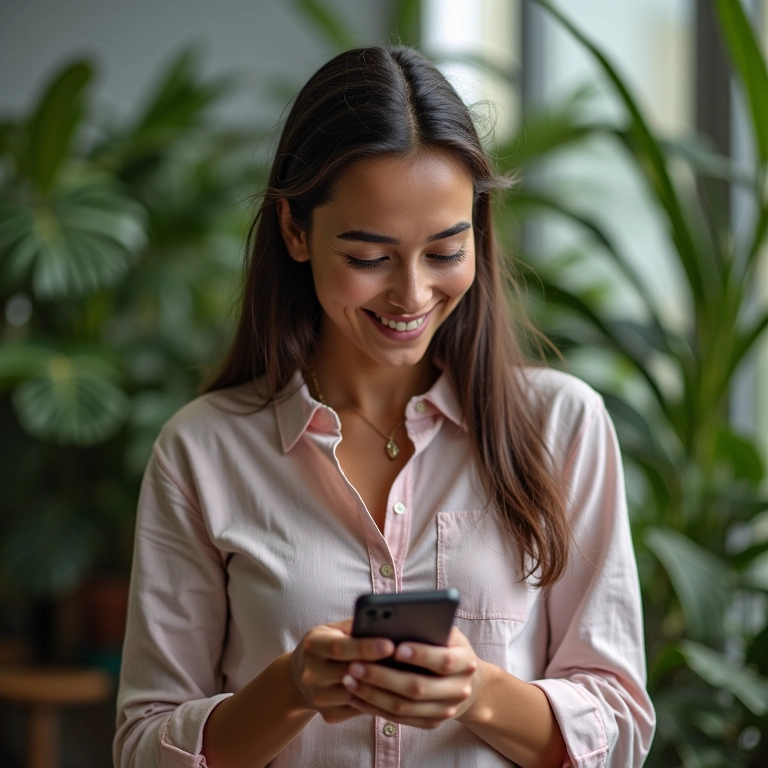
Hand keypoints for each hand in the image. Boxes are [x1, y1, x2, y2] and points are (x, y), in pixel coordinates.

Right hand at [290, 618, 395, 723]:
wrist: (300, 676)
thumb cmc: (327, 644)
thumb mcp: (334, 629)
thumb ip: (355, 626)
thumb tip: (386, 624)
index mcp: (313, 645)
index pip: (339, 647)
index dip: (365, 647)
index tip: (390, 645)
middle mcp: (311, 673)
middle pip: (348, 672)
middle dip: (378, 667)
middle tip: (404, 662)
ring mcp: (318, 697)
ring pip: (356, 694)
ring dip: (380, 686)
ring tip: (404, 676)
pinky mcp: (328, 714)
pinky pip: (358, 709)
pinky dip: (376, 700)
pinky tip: (391, 691)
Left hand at [340, 626, 485, 728]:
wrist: (470, 684)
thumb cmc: (450, 647)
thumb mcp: (448, 633)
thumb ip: (429, 628)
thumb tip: (397, 620)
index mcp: (465, 662)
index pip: (443, 660)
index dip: (420, 655)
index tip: (395, 647)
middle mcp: (459, 690)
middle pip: (418, 688)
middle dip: (383, 677)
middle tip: (355, 665)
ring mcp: (445, 711)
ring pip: (404, 708)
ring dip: (373, 695)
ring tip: (349, 679)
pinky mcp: (430, 723)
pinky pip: (399, 719)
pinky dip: (374, 708)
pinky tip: (355, 695)